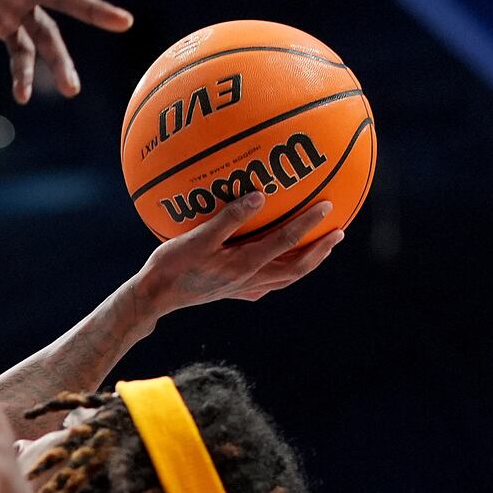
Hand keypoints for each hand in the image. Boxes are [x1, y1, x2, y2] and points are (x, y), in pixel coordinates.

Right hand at [136, 192, 343, 312]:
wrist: (154, 297)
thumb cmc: (171, 265)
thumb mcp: (196, 238)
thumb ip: (229, 217)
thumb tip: (259, 195)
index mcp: (245, 264)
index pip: (286, 242)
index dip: (308, 224)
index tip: (328, 206)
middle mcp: (250, 279)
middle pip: (296, 267)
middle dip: (320, 250)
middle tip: (338, 233)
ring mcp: (242, 288)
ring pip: (284, 277)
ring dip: (306, 262)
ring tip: (319, 249)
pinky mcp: (232, 291)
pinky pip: (266, 283)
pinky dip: (281, 273)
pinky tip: (277, 266)